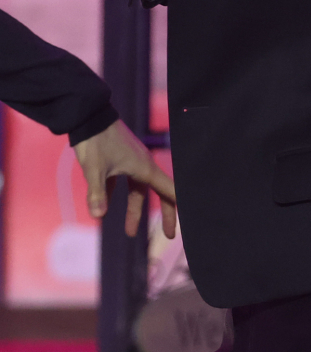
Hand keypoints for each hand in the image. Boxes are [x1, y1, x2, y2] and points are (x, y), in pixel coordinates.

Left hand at [73, 119, 176, 238]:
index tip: (183, 221)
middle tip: (166, 235)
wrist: (87, 116)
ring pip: (138, 190)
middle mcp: (142, 165)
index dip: (177, 207)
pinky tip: (104, 207)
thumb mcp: (95, 170)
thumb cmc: (95, 141)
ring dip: (134, 209)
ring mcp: (131, 161)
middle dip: (163, 214)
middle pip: (158, 193)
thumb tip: (98, 217)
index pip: (168, 190)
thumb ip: (97, 193)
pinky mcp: (119, 158)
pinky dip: (117, 195)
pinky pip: (124, 181)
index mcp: (144, 168)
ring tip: (128, 232)